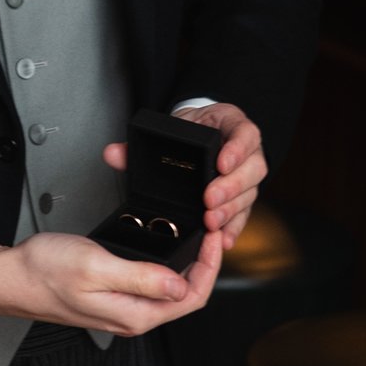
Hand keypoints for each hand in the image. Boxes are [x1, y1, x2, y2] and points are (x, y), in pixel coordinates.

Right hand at [0, 230, 216, 336]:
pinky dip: (166, 265)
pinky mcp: (112, 296)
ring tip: (197, 236)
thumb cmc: (43, 272)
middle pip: (186, 295)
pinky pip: (151, 284)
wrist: (9, 276)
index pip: (192, 297)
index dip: (210, 266)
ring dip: (188, 264)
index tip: (214, 236)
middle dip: (205, 263)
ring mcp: (122, 307)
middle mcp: (132, 316)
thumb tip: (181, 285)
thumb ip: (142, 278)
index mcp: (135, 314)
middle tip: (212, 230)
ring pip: (169, 289)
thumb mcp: (96, 267)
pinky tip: (165, 247)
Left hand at [103, 102, 266, 286]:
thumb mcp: (172, 128)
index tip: (220, 164)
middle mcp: (247, 152)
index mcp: (232, 126)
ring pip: (249, 193)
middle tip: (209, 199)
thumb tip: (113, 154)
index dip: (237, 150)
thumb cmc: (190, 130)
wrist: (200, 132)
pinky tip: (224, 239)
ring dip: (231, 209)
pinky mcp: (242, 197)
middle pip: (252, 169)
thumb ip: (143, 142)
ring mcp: (247, 175)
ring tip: (211, 221)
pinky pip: (244, 214)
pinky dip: (234, 228)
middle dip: (231, 187)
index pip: (246, 134)